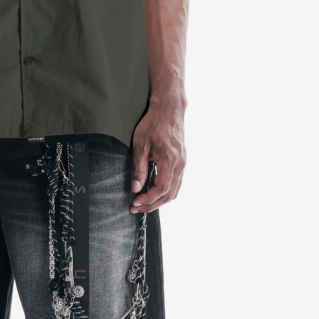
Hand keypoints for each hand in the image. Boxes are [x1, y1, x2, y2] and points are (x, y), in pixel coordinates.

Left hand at [129, 97, 186, 212]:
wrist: (169, 110)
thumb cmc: (154, 124)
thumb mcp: (141, 145)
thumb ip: (138, 168)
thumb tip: (135, 188)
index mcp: (170, 160)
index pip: (161, 188)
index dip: (148, 199)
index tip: (136, 202)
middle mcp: (180, 164)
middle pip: (169, 194)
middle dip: (152, 204)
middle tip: (136, 208)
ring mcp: (183, 164)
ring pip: (174, 191)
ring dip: (159, 200)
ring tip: (144, 204)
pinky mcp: (182, 162)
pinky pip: (176, 183)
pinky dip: (166, 192)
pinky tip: (154, 193)